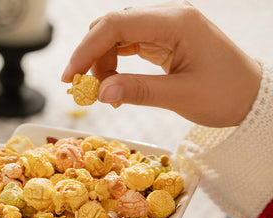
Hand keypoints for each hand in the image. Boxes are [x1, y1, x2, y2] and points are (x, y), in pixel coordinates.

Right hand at [62, 1, 260, 126]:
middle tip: (81, 87)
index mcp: (176, 23)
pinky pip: (130, 46)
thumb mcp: (180, 95)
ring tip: (102, 92)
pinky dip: (116, 64)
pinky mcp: (166, 40)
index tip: (70, 76)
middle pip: (114, 26)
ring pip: (119, 36)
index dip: (87, 49)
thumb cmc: (225, 94)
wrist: (251, 96)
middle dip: (91, 55)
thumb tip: (99, 94)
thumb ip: (138, 91)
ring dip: (103, 62)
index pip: (117, 25)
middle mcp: (169, 17)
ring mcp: (167, 28)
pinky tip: (114, 85)